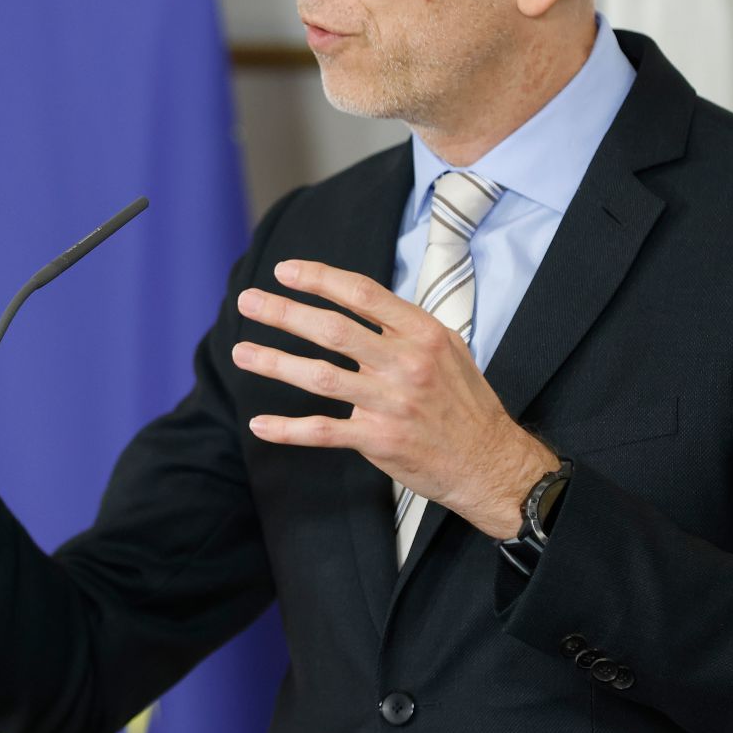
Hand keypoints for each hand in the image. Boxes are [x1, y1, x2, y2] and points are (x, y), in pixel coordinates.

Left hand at [232, 258, 557, 538]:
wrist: (490, 462)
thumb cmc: (464, 401)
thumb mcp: (446, 348)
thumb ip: (402, 326)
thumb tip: (355, 301)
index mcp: (422, 333)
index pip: (361, 293)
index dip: (319, 278)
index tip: (286, 270)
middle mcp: (405, 363)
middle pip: (332, 328)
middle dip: (284, 312)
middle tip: (248, 301)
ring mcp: (391, 403)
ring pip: (320, 376)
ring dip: (274, 363)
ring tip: (242, 353)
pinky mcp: (380, 440)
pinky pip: (324, 431)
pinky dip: (288, 429)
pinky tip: (259, 425)